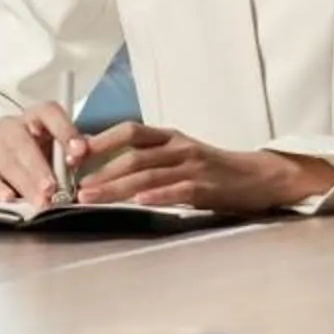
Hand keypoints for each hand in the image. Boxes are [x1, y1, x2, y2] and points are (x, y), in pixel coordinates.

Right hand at [0, 103, 84, 206]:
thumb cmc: (34, 156)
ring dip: (24, 183)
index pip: (49, 113)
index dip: (65, 130)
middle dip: (39, 167)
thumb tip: (85, 152)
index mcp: (35, 117)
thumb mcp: (55, 151)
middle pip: (23, 142)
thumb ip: (72, 152)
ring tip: (39, 201)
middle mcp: (11, 127)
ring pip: (5, 161)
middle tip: (53, 188)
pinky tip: (9, 198)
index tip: (79, 151)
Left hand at [73, 122, 333, 213]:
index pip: (129, 131)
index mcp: (169, 137)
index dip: (101, 141)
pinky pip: (178, 189)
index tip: (75, 154)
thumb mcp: (180, 155)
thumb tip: (108, 170)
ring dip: (117, 187)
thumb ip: (150, 159)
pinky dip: (157, 195)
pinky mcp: (206, 186)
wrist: (258, 177)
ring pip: (148, 174)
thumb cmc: (213, 169)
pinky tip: (139, 201)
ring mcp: (193, 166)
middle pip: (133, 156)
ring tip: (93, 198)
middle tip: (77, 187)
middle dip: (101, 172)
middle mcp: (178, 147)